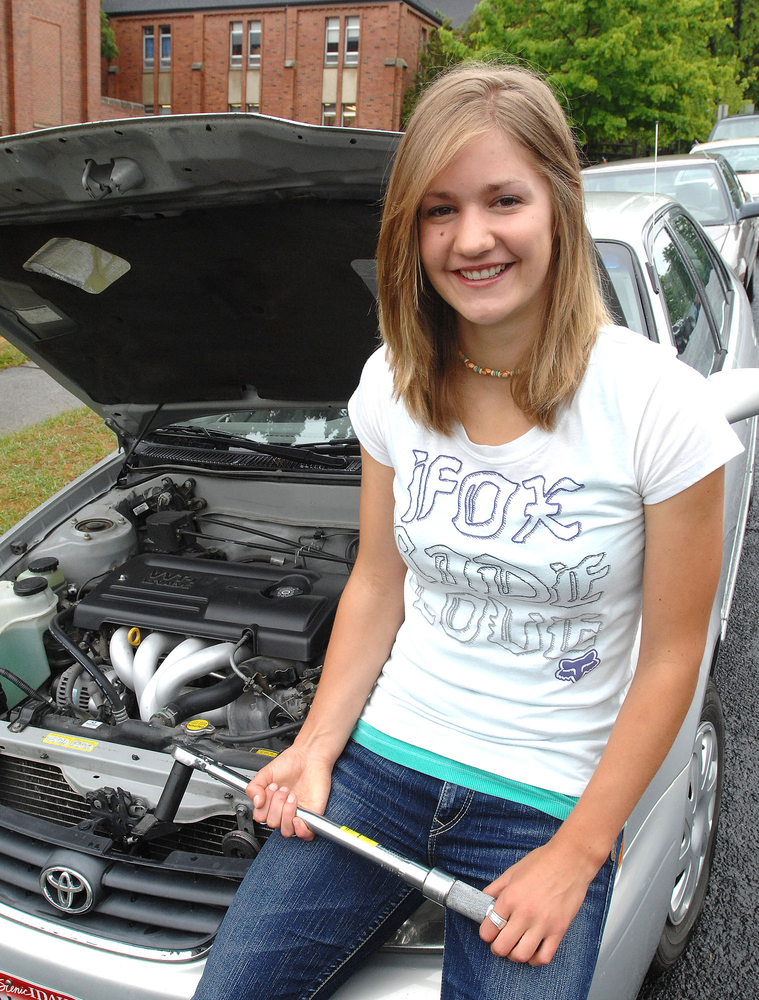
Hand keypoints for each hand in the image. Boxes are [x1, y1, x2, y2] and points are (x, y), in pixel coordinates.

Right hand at [246, 745, 333, 839]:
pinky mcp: (312, 815)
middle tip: (283, 789)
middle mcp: (283, 810)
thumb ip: (254, 787)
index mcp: (271, 804)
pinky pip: (306, 834)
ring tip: (292, 795)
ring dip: (286, 812)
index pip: (261, 817)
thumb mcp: (265, 772)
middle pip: (272, 823)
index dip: (263, 806)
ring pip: (286, 830)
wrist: (310, 756)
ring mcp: (297, 814)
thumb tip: (257, 803)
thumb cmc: (291, 763)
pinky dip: (300, 830)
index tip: (270, 789)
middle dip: (276, 804)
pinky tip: (297, 816)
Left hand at [479, 839, 599, 965]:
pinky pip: (544, 957)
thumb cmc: (543, 862)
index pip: (488, 929)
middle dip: (497, 948)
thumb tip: (484, 899)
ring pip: (521, 956)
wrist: (571, 860)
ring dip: (514, 955)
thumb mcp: (512, 871)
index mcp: (510, 898)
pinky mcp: (559, 930)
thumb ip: (496, 888)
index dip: (486, 933)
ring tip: (516, 946)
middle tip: (500, 942)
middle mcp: (524, 914)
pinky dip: (535, 959)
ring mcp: (543, 924)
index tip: (489, 932)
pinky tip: (532, 950)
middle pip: (502, 947)